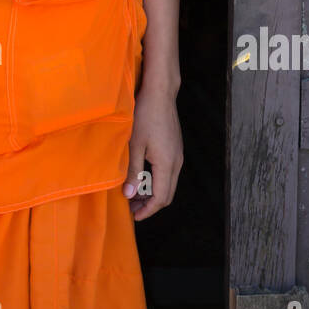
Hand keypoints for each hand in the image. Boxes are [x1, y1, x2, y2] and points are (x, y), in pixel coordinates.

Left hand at [122, 86, 182, 221]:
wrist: (160, 92)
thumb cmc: (144, 115)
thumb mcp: (134, 144)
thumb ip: (133, 171)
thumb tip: (129, 195)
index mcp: (167, 164)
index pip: (161, 198)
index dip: (148, 210)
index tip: (134, 215)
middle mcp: (177, 162)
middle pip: (167, 194)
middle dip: (150, 204)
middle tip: (131, 207)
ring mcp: (178, 154)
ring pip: (168, 183)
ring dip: (153, 192)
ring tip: (134, 193)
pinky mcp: (175, 147)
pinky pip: (169, 172)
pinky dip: (156, 180)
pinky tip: (142, 176)